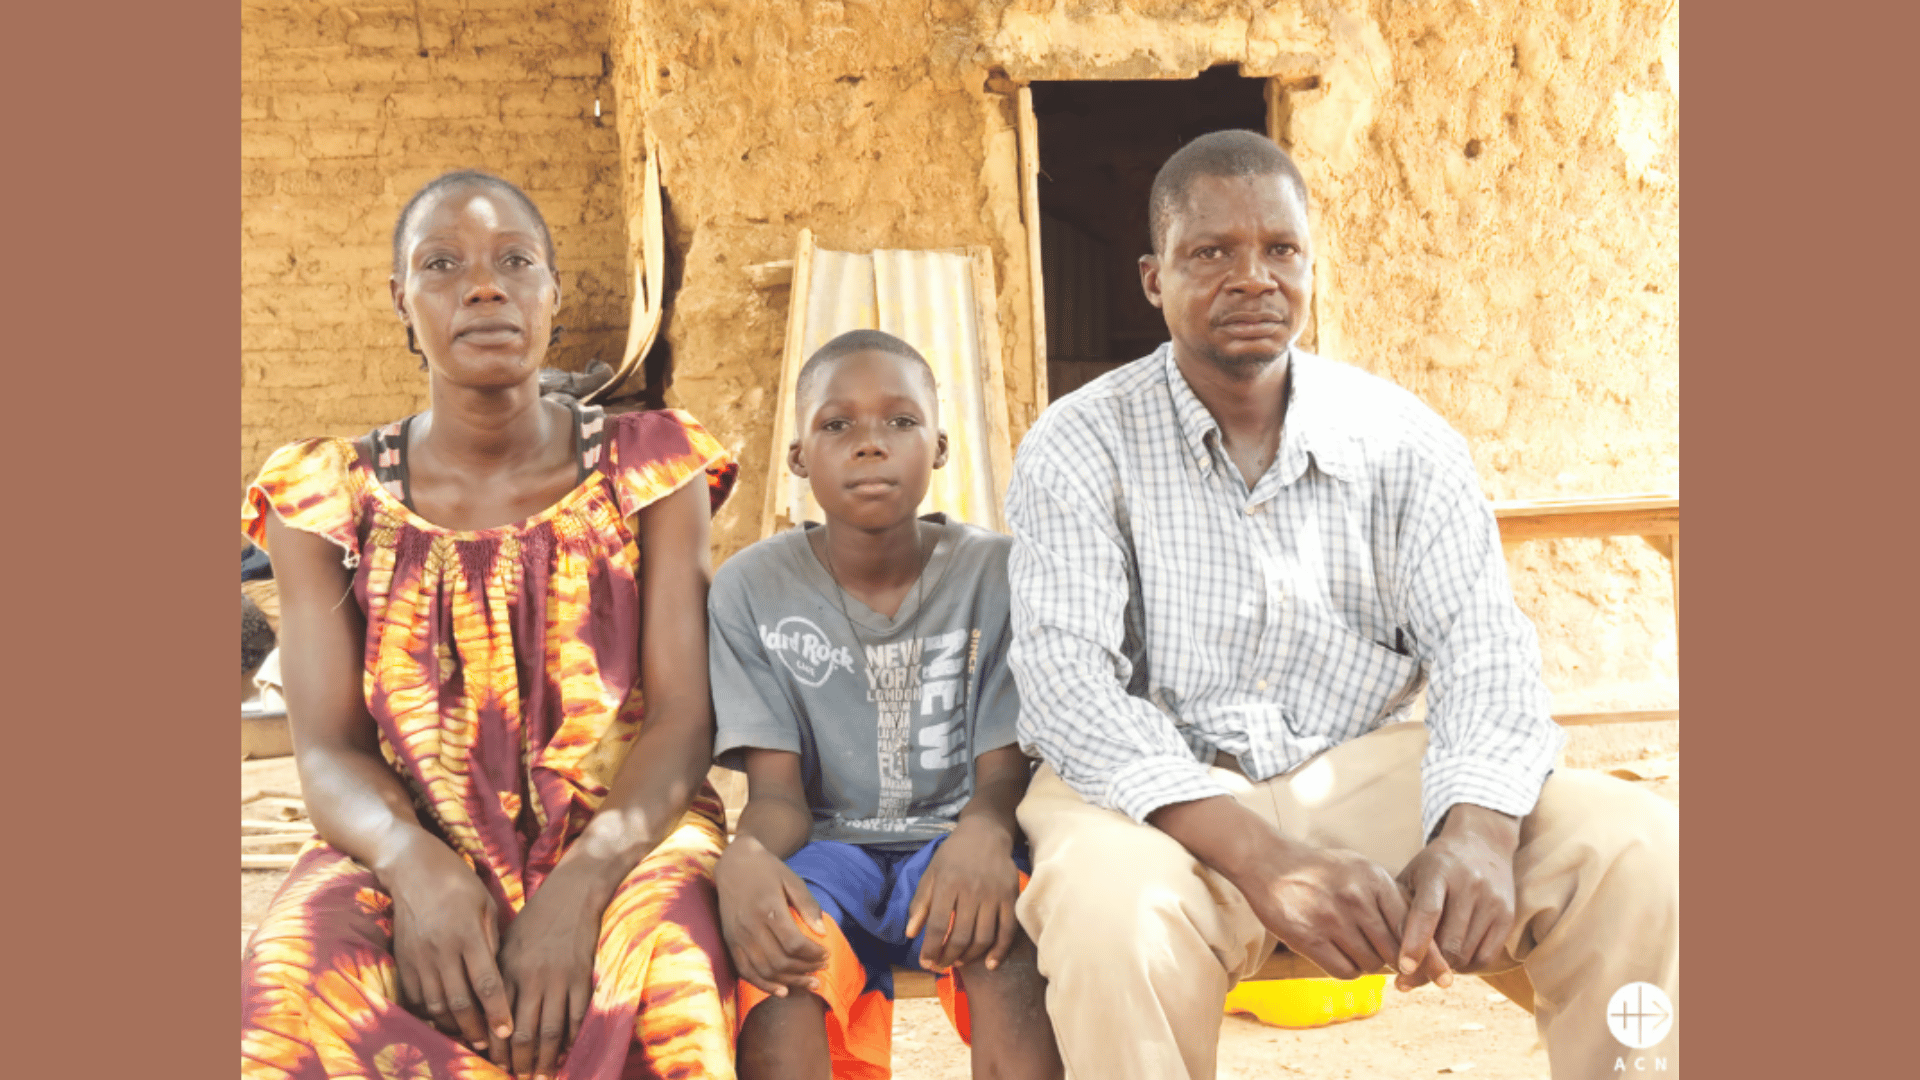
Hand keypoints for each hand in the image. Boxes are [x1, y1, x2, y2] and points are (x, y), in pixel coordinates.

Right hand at [385, 840, 515, 1063]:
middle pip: (459, 1002)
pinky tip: (442, 1020)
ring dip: (453, 1026)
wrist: (412, 868)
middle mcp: (441, 950)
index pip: (486, 983)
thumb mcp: (486, 904)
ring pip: (435, 1004)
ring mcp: (418, 957)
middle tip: (491, 1045)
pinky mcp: (402, 960)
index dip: (498, 1011)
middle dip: (476, 1028)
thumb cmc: (458, 883)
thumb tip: (501, 975)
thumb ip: (492, 940)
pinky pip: (414, 996)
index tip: (508, 1031)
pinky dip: (428, 1013)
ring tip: (470, 1037)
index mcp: (468, 934)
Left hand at [497, 865, 608, 1079]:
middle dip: (520, 1061)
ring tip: (542, 1076)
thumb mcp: (506, 943)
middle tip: (519, 1078)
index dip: (498, 1047)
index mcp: (508, 970)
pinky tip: (566, 1052)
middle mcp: (531, 978)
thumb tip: (486, 1011)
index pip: (499, 1019)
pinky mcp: (582, 977)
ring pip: (550, 1030)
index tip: (497, 1065)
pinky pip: (576, 1016)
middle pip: (524, 1032)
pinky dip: (572, 1038)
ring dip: (545, 1058)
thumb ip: (497, 976)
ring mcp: (559, 979)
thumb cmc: (534, 919)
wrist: (571, 894)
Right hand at [714, 837, 828, 996]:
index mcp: (768, 908)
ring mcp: (737, 936)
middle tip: (822, 969)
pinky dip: (764, 984)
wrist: (733, 863)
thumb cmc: (767, 869)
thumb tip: (823, 933)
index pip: (794, 943)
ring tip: (809, 982)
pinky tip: (782, 990)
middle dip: (805, 969)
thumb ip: (808, 906)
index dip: (814, 954)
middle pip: (780, 961)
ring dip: (789, 981)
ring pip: (764, 970)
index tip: (827, 954)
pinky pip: (745, 971)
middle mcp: (750, 925)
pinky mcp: (730, 942)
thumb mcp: (792, 880)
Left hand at [905, 818, 1020, 971]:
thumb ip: (920, 903)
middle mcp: (972, 891)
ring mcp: (994, 895)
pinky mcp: (1011, 897)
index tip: (925, 963)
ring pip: (984, 937)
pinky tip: (989, 964)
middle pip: (961, 935)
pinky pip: (1008, 930)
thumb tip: (910, 934)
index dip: (931, 948)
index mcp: (949, 884)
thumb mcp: (931, 873)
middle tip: (941, 966)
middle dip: (948, 957)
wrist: (986, 833)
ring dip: (970, 956)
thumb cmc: (954, 855)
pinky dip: (1000, 951)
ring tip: (959, 962)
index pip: (938, 925)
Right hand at [1233, 840, 1411, 980]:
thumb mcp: (1360, 868)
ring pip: (1370, 964)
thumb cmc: (1321, 869)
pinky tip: (1340, 956)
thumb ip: (1389, 896)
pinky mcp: (1309, 938)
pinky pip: (1345, 971)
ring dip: (1368, 964)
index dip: (1426, 955)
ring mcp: (1332, 920)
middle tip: (1392, 963)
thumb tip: (1421, 934)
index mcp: (1374, 879)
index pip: (1411, 926)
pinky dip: (1347, 969)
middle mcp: (1356, 899)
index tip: (1436, 973)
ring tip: (1355, 949)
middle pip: (1394, 951)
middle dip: (1396, 962)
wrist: (1268, 862)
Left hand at [1395, 803, 1519, 991]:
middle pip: (1449, 941)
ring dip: (1445, 969)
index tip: (1402, 969)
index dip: (1414, 944)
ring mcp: (1492, 900)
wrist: (1483, 843)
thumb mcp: (1414, 873)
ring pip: (1467, 953)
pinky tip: (1451, 963)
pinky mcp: (1508, 916)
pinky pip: (1486, 957)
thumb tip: (1377, 946)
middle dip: (1426, 967)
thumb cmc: (1437, 865)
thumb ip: (1398, 905)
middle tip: (1405, 980)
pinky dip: (1466, 967)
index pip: (1427, 912)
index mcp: (1439, 870)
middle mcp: (1470, 884)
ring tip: (1426, 969)